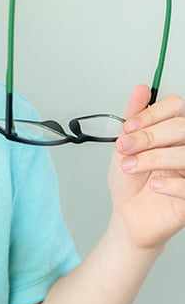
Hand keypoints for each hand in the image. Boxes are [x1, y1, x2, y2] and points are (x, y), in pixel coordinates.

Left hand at [109, 85, 184, 249]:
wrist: (128, 214)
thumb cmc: (129, 180)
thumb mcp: (124, 145)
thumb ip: (133, 117)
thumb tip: (141, 88)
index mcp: (170, 132)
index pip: (175, 106)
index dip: (151, 114)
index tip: (128, 127)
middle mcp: (184, 147)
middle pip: (181, 127)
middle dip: (148, 136)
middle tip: (125, 148)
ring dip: (152, 158)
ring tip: (131, 166)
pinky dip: (171, 184)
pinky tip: (155, 186)